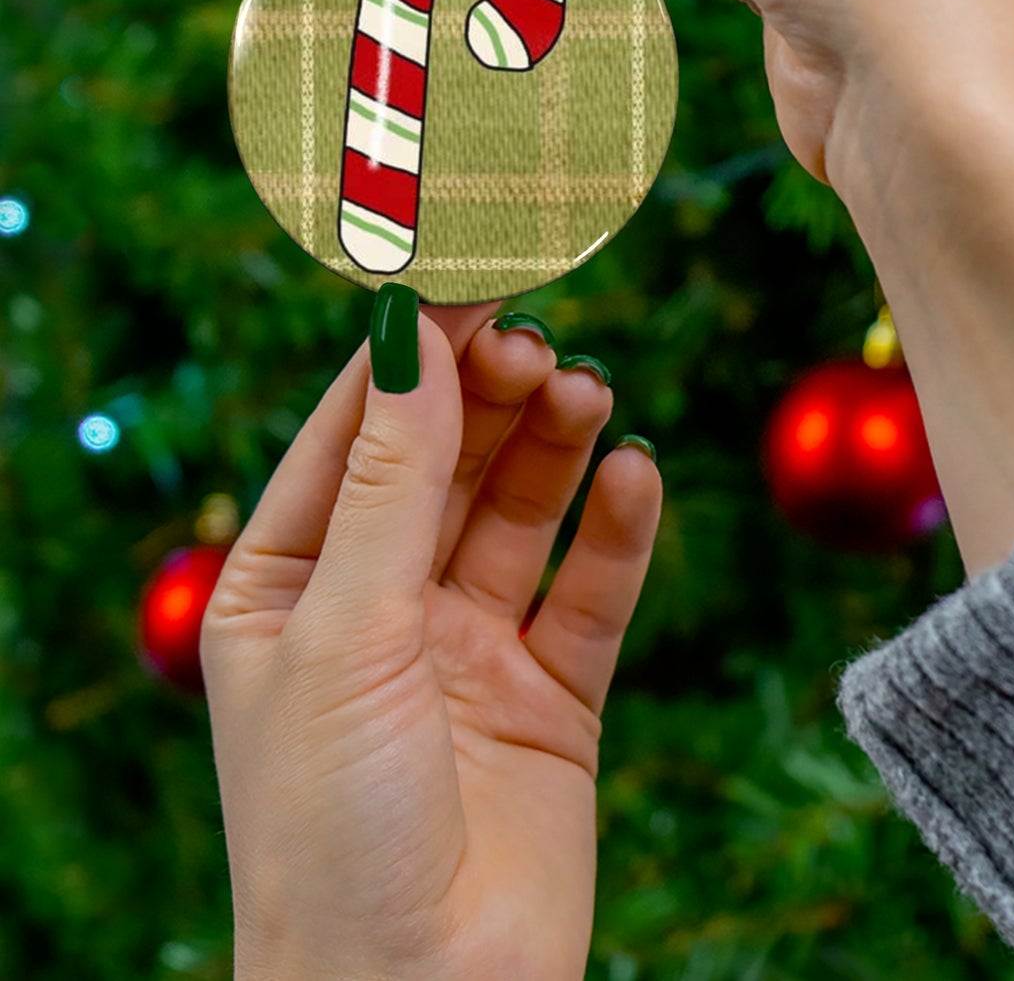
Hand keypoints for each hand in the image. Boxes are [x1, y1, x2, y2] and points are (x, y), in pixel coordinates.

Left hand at [201, 298, 661, 980]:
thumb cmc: (331, 829)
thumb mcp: (346, 632)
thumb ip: (392, 481)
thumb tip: (413, 335)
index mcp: (289, 586)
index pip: (354, 432)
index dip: (411, 352)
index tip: (470, 273)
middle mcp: (380, 606)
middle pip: (446, 460)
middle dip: (489, 395)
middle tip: (538, 341)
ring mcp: (469, 648)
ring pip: (521, 511)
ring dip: (555, 445)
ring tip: (587, 392)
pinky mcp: (552, 694)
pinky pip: (591, 590)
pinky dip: (617, 530)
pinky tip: (635, 476)